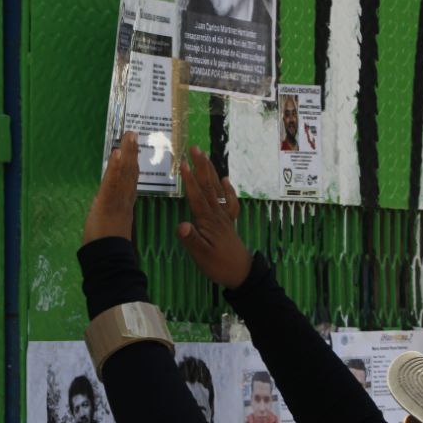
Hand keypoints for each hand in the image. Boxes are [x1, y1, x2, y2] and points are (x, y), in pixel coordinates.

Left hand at [83, 132, 140, 244]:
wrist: (108, 259)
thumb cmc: (109, 248)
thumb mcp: (112, 228)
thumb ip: (113, 217)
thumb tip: (111, 210)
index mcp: (126, 206)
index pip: (131, 182)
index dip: (133, 165)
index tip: (134, 150)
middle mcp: (125, 201)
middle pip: (131, 173)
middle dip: (132, 153)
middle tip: (133, 134)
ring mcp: (118, 201)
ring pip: (124, 174)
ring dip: (127, 154)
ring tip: (129, 136)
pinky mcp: (108, 203)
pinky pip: (112, 183)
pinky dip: (115, 168)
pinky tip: (117, 154)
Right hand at [177, 147, 251, 288]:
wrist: (242, 273)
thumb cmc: (218, 265)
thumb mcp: (201, 255)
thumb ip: (191, 239)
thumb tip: (180, 225)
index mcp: (208, 221)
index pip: (197, 197)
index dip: (189, 180)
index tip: (182, 163)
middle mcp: (217, 214)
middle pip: (209, 186)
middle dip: (201, 167)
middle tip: (195, 149)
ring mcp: (224, 217)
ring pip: (218, 189)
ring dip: (211, 172)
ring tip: (205, 156)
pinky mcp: (229, 222)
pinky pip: (229, 201)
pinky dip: (228, 189)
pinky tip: (226, 179)